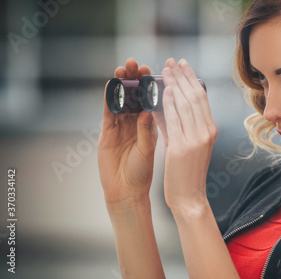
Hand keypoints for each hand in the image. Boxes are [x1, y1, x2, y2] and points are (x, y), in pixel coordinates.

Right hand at [98, 58, 158, 206]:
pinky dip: (108, 100)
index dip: (150, 85)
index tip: (153, 69)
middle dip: (134, 79)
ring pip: (120, 101)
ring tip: (122, 68)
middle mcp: (134, 123)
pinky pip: (107, 113)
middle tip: (135, 62)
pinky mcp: (106, 133)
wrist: (126, 192)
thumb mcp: (147, 150)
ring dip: (120, 84)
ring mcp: (119, 127)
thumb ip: (147, 131)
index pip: (149, 100)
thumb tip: (149, 110)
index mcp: (149, 125)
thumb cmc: (142, 173)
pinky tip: (109, 86)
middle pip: (133, 96)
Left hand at [153, 58, 216, 212]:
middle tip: (172, 61)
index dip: (191, 79)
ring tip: (165, 70)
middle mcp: (206, 132)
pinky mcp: (181, 148)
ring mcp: (195, 140)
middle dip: (183, 76)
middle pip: (195, 97)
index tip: (182, 65)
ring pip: (185, 105)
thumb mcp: (188, 144)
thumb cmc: (187, 172)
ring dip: (174, 84)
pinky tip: (162, 92)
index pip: (202, 98)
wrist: (190, 198)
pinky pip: (174, 120)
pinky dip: (168, 104)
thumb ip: (179, 124)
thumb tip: (166, 102)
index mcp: (210, 130)